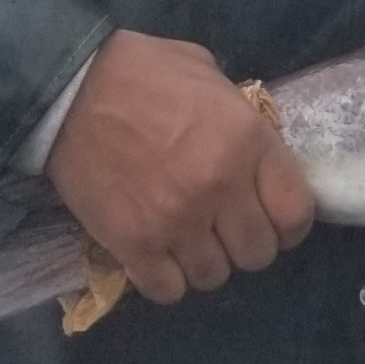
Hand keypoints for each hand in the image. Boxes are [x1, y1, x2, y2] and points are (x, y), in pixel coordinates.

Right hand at [44, 30, 313, 304]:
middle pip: (258, 254)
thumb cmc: (143, 73)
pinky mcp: (133, 244)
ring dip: (204, 262)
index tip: (272, 220)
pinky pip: (168, 290)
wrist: (68, 90)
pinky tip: (157, 256)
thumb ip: (241, 121)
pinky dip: (166, 279)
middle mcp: (220, 187)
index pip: (296, 214)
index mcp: (248, 142)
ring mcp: (177, 221)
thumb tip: (257, 154)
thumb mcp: (211, 77)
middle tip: (223, 229)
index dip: (288, 225)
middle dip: (245, 245)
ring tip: (186, 240)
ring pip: (214, 277)